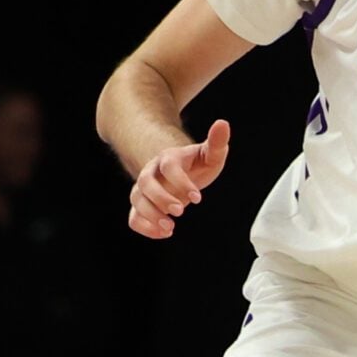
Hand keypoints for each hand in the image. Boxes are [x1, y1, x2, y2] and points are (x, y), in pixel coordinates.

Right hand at [127, 120, 230, 238]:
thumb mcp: (209, 154)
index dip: (181, 182)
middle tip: (180, 211)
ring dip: (150, 215)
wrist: (177, 172)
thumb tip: (223, 123)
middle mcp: (151, 173)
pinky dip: (144, 227)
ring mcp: (143, 190)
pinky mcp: (141, 206)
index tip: (198, 197)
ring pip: (136, 200)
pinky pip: (133, 217)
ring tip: (170, 227)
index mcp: (168, 158)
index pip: (169, 167)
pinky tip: (163, 233)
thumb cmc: (195, 164)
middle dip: (161, 198)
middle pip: (145, 183)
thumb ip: (216, 143)